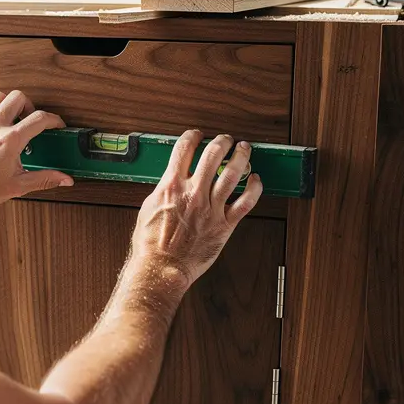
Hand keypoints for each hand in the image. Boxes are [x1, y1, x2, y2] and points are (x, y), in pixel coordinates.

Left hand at [0, 91, 74, 207]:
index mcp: (10, 141)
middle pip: (18, 98)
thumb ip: (43, 179)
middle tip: (30, 119)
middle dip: (28, 106)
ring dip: (7, 103)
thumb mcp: (17, 186)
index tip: (55, 125)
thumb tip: (63, 179)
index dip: (53, 120)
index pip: (39, 119)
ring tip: (11, 115)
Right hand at [131, 130, 262, 288]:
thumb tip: (172, 180)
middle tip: (225, 140)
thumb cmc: (151, 244)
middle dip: (222, 141)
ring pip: (234, 172)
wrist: (162, 268)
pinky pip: (247, 201)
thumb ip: (164, 191)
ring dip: (241, 156)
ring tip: (244, 149)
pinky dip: (254, 187)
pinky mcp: (225, 225)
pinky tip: (255, 179)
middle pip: (213, 154)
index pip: (184, 149)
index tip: (197, 135)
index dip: (192, 136)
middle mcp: (193, 193)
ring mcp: (211, 208)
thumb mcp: (148, 208)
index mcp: (171, 187)